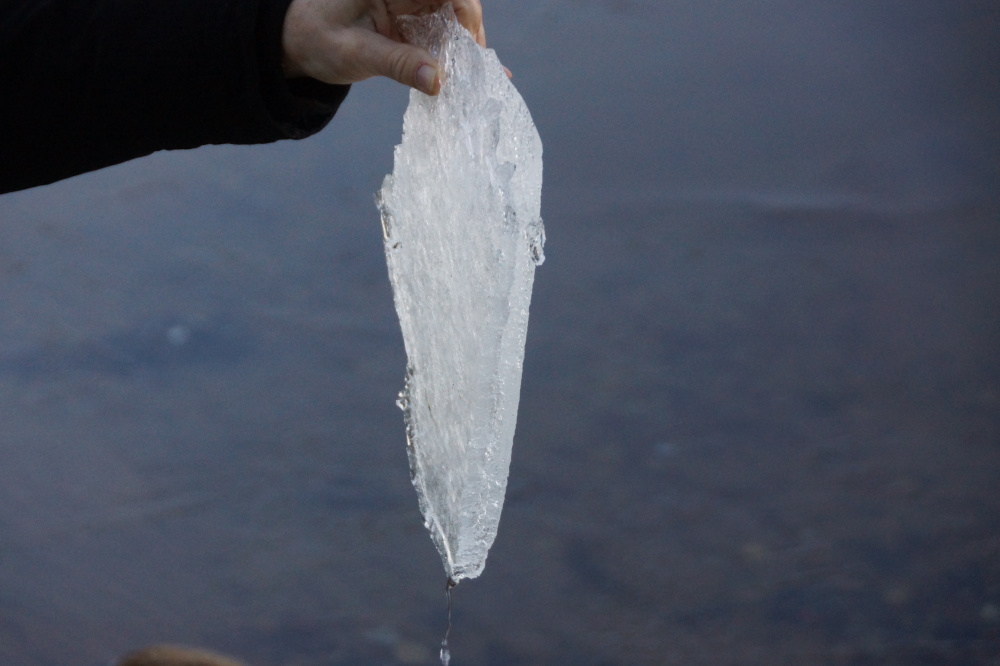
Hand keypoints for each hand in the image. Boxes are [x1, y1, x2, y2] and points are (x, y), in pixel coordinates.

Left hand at [282, 0, 485, 95]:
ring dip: (464, 45)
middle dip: (470, 34)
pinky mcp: (410, 18)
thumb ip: (398, 65)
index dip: (467, 12)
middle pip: (456, 2)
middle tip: (477, 71)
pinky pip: (440, 30)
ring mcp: (409, 2)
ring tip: (475, 76)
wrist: (295, 41)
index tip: (472, 48)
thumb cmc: (317, 39)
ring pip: (452, 16)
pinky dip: (452, 52)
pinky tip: (465, 73)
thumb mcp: (356, 55)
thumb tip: (438, 81)